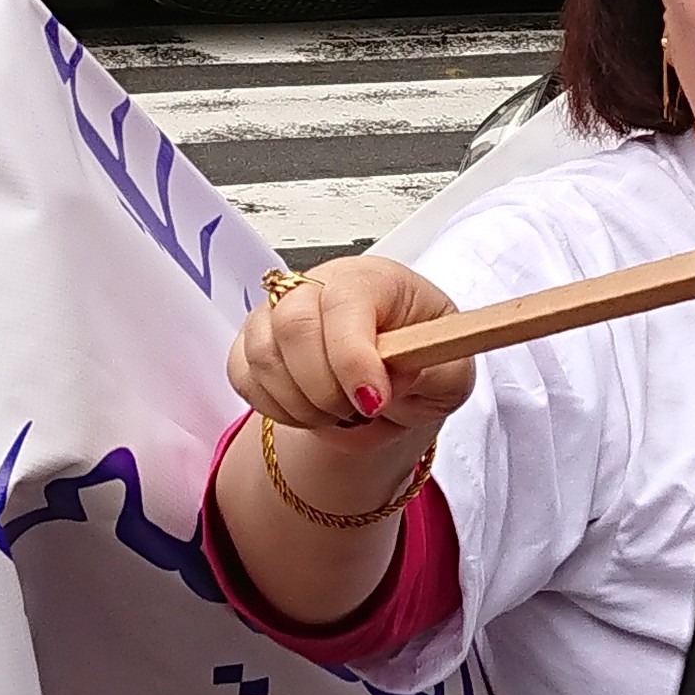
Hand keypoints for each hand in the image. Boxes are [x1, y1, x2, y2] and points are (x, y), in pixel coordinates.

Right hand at [227, 255, 474, 443]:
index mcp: (373, 280)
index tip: (372, 401)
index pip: (345, 302)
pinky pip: (243, 376)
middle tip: (357, 412)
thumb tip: (393, 376)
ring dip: (301, 405)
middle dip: (323, 388)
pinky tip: (310, 413)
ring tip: (338, 415)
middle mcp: (319, 285)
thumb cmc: (422, 364)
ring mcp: (278, 311)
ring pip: (262, 355)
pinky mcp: (252, 342)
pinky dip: (275, 408)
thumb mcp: (451, 376)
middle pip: (292, 324)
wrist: (395, 380)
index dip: (352, 356)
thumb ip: (434, 373)